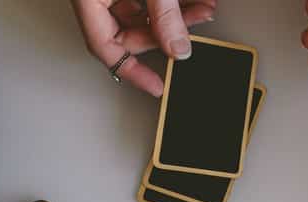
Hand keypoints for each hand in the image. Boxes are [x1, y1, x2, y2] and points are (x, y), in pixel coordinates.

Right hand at [71, 0, 216, 96]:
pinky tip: (193, 0)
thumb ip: (165, 14)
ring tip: (203, 9)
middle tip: (194, 31)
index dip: (132, 71)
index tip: (156, 86)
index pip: (104, 47)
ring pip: (141, 11)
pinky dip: (170, 1)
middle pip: (128, 30)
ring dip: (176, 13)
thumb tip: (177, 46)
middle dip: (169, 31)